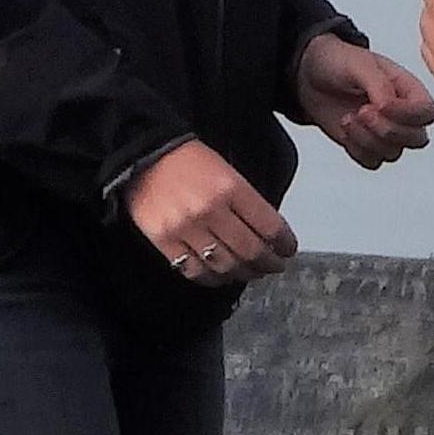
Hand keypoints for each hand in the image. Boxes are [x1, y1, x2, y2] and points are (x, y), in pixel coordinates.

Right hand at [122, 140, 298, 287]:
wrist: (145, 155)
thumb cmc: (189, 162)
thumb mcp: (228, 171)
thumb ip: (248, 201)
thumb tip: (270, 233)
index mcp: (231, 188)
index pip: (270, 226)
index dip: (285, 244)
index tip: (288, 249)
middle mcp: (210, 210)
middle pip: (251, 251)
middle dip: (270, 263)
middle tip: (275, 265)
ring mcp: (186, 229)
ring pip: (226, 266)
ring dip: (245, 274)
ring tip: (252, 272)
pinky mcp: (165, 242)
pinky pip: (195, 271)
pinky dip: (214, 279)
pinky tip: (223, 276)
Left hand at [293, 33, 433, 168]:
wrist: (310, 76)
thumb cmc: (340, 63)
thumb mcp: (361, 65)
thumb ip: (380, 85)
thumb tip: (389, 107)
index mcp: (408, 89)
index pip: (426, 112)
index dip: (407, 114)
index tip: (380, 105)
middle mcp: (402, 114)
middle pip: (417, 139)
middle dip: (387, 130)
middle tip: (362, 112)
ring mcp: (385, 132)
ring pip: (393, 153)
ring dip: (367, 139)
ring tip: (348, 117)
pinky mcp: (367, 146)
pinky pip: (372, 161)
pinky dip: (356, 148)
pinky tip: (345, 127)